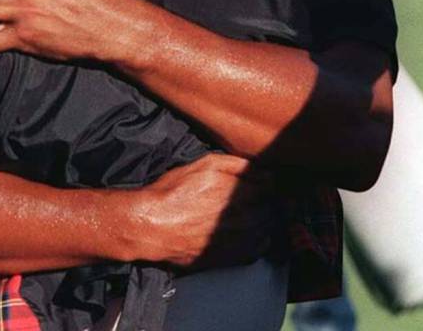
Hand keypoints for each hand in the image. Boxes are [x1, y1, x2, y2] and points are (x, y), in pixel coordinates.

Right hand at [132, 154, 275, 268]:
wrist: (152, 226)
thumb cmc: (173, 192)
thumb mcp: (202, 165)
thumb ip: (235, 164)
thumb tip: (260, 170)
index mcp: (237, 192)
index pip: (269, 187)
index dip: (266, 183)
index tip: (260, 183)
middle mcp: (241, 217)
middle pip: (270, 209)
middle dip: (266, 202)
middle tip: (255, 198)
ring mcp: (237, 240)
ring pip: (266, 230)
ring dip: (263, 222)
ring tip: (249, 215)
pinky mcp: (229, 258)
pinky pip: (256, 251)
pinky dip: (256, 242)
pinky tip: (245, 234)